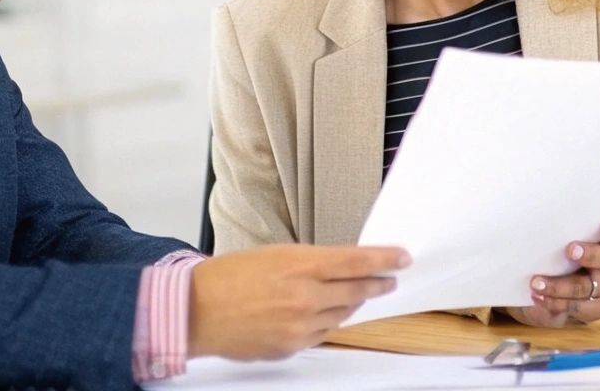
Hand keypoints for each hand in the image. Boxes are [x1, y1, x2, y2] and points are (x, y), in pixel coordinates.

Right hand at [186, 244, 408, 359]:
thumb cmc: (229, 277)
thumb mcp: (275, 255)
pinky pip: (323, 332)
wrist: (197, 311)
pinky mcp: (292, 345)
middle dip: (378, 283)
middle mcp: (305, 296)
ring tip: (361, 294)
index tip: (402, 257)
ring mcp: (300, 324)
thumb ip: (310, 262)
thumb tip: (339, 267)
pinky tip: (329, 313)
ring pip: (343, 313)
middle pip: (357, 289)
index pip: (357, 261)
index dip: (384, 259)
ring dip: (354, 302)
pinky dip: (329, 321)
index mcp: (300, 265)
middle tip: (390, 278)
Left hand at [505, 212, 599, 326]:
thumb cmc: (587, 248)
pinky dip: (556, 304)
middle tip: (570, 250)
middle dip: (589, 255)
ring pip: (586, 288)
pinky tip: (538, 298)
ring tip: (536, 283)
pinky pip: (578, 309)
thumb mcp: (588, 236)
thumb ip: (578, 228)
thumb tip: (542, 214)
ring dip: (559, 287)